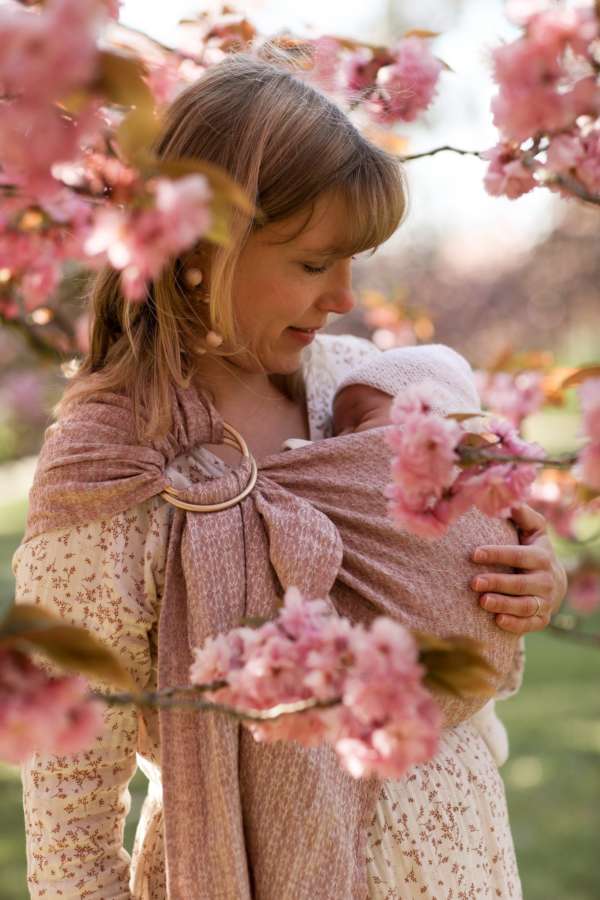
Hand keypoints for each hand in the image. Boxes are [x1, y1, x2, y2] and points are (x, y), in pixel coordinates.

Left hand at [471, 504, 567, 635]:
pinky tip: (497, 620)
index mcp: (542, 556)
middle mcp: (546, 580)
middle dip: (497, 582)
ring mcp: (545, 601)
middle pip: (521, 583)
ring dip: (504, 604)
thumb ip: (524, 516)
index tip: (474, 554)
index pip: (518, 555)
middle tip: (473, 582)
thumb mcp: (534, 532)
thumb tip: (512, 502)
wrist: (554, 582)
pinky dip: (516, 624)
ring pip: (525, 606)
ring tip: (482, 602)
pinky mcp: (542, 619)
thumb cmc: (534, 551)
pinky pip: (530, 624)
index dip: (497, 554)